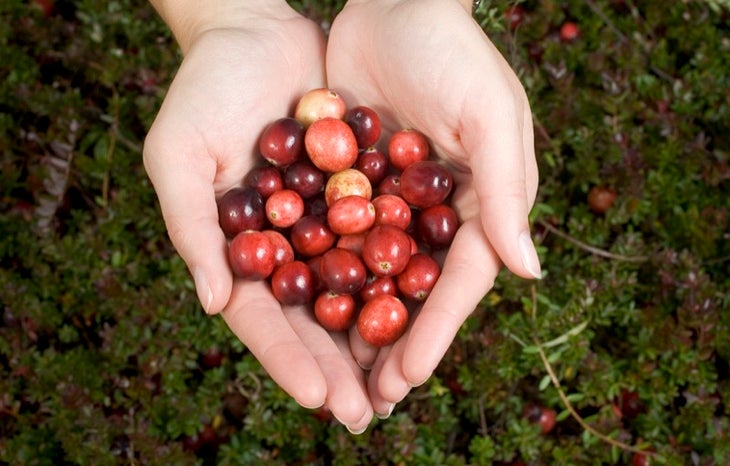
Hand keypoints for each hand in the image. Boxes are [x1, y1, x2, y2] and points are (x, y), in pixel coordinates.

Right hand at [143, 1, 372, 431]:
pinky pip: (384, 239)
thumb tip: (215, 305)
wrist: (256, 33)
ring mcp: (324, 223)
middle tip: (371, 414)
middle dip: (341, 367)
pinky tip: (427, 308)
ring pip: (354, 291)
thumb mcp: (178, 156)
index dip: (290, 359)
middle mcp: (286, 246)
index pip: (265, 318)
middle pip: (315, 319)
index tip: (322, 398)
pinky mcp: (359, 193)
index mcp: (240, 252)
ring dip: (377, 336)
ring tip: (404, 382)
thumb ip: (191, 229)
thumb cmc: (202, 92)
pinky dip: (402, 273)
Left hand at [326, 0, 540, 415]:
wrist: (394, 2)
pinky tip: (298, 312)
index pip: (460, 281)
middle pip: (414, 291)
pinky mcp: (350, 184)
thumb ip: (507, 191)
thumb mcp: (490, 114)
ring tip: (333, 374)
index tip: (409, 376)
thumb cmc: (453, 51)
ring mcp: (391, 201)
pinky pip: (335, 238)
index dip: (436, 329)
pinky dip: (320, 275)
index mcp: (480, 204)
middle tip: (370, 401)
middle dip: (394, 345)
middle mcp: (437, 212)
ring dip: (354, 325)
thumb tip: (528, 273)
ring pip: (372, 276)